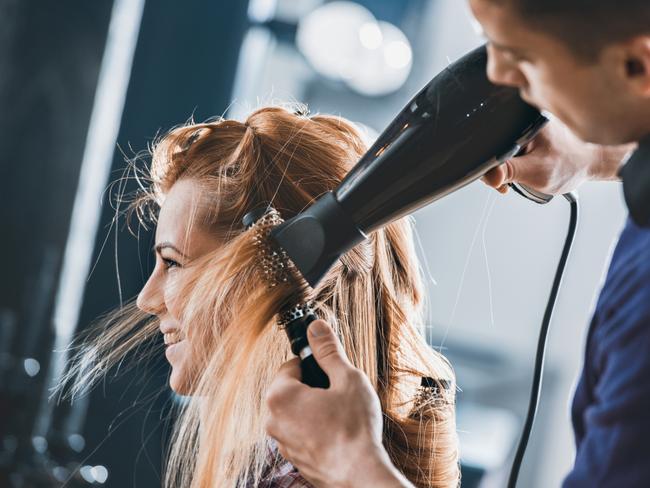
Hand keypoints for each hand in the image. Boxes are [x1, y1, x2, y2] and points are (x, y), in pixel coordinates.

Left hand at [265, 320, 412, 487]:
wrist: (359, 476)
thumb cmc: (354, 428)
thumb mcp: (347, 379)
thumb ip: (328, 350)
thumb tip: (316, 326)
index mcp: (280, 395)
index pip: (290, 364)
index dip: (314, 365)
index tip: (331, 372)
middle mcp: (272, 419)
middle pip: (290, 388)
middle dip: (313, 387)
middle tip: (338, 394)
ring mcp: (281, 441)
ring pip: (296, 411)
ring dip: (314, 408)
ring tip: (340, 416)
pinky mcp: (292, 457)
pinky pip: (300, 431)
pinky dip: (314, 428)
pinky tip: (336, 433)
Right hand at [482, 118, 634, 194]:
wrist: (590, 163)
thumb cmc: (571, 164)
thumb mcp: (536, 172)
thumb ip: (510, 172)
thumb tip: (489, 176)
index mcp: (523, 122)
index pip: (490, 142)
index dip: (489, 164)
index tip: (496, 179)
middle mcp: (523, 121)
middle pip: (494, 147)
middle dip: (499, 168)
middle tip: (512, 181)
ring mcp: (525, 128)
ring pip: (502, 150)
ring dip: (508, 167)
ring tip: (524, 173)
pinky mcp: (528, 134)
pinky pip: (511, 149)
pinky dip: (515, 163)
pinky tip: (526, 168)